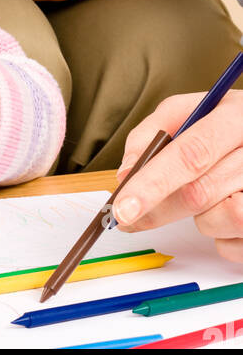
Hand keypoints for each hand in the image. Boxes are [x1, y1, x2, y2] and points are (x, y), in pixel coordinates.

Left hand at [112, 90, 242, 263]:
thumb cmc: (222, 123)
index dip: (152, 183)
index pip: (191, 155)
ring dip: (197, 217)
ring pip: (215, 221)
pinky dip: (217, 234)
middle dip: (156, 208)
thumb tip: (127, 173)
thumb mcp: (189, 110)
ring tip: (206, 195)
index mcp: (236, 118)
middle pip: (198, 193)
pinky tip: (222, 209)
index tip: (123, 207)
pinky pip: (231, 244)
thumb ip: (152, 132)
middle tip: (128, 215)